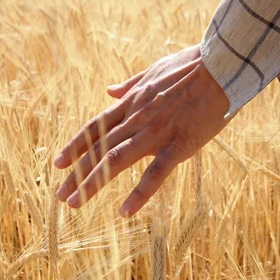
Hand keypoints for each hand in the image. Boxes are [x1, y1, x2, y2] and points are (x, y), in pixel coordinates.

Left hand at [53, 45, 232, 216]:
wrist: (221, 66)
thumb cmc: (191, 66)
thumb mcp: (153, 70)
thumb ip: (130, 84)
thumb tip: (109, 90)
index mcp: (132, 103)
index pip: (95, 128)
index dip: (74, 146)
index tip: (58, 162)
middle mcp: (137, 119)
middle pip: (99, 148)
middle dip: (76, 172)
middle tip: (58, 194)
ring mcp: (156, 133)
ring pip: (116, 161)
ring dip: (92, 183)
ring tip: (73, 202)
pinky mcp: (179, 145)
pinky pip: (156, 174)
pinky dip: (139, 194)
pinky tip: (124, 212)